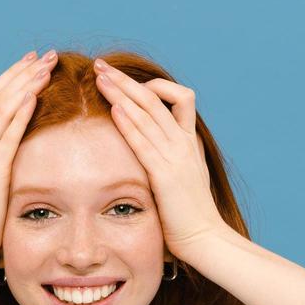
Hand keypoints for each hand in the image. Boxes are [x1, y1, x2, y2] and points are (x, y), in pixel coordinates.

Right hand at [0, 49, 56, 259]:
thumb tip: (1, 152)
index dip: (11, 77)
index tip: (31, 62)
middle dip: (22, 72)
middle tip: (44, 55)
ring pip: (2, 108)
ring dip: (25, 84)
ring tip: (46, 66)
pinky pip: (8, 134)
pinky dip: (21, 111)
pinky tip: (35, 95)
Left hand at [93, 59, 227, 255]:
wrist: (205, 238)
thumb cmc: (191, 214)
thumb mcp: (186, 177)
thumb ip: (175, 160)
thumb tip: (157, 154)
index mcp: (189, 141)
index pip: (179, 97)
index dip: (155, 84)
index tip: (128, 84)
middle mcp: (183, 142)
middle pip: (155, 97)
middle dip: (125, 79)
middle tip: (101, 66)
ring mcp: (176, 156)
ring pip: (147, 112)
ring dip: (121, 92)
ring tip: (99, 78)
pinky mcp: (165, 174)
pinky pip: (144, 141)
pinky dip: (128, 122)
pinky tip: (113, 109)